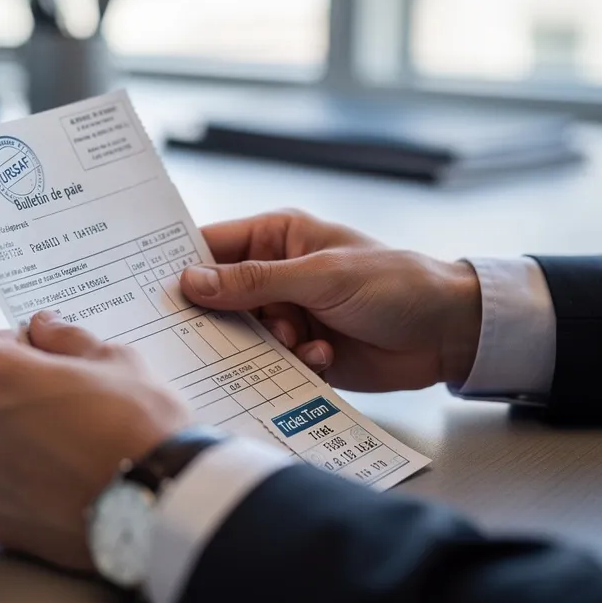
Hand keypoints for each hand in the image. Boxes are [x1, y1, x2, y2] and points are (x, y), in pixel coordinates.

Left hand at [0, 311, 190, 570]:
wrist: (158, 500)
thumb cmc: (137, 424)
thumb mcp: (112, 358)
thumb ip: (66, 337)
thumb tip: (45, 328)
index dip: (22, 351)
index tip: (50, 364)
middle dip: (18, 400)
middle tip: (70, 409)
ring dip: (18, 445)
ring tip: (72, 452)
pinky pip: (0, 491)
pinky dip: (23, 487)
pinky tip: (65, 483)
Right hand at [179, 209, 481, 391]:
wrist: (449, 333)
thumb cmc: (395, 283)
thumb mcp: (321, 276)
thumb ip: (254, 282)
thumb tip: (191, 282)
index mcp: (277, 238)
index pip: (212, 247)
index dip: (181, 266)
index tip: (152, 291)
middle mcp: (277, 276)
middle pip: (220, 298)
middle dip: (221, 318)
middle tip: (216, 332)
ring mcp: (289, 315)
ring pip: (243, 336)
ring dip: (266, 345)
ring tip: (300, 342)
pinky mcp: (303, 353)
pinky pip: (271, 364)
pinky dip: (293, 364)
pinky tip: (323, 357)